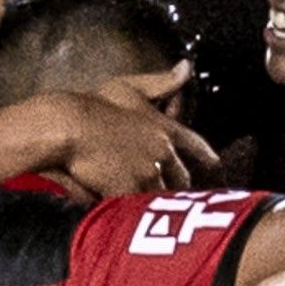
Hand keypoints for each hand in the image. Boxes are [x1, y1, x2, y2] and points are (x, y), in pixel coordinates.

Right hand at [38, 69, 218, 197]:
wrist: (68, 127)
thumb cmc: (93, 105)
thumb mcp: (130, 86)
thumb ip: (162, 81)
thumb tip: (186, 67)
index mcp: (164, 128)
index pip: (195, 144)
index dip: (206, 156)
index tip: (216, 164)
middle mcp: (162, 152)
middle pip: (182, 178)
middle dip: (176, 185)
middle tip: (173, 195)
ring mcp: (148, 173)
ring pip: (162, 195)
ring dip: (156, 201)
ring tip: (153, 212)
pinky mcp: (130, 191)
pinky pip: (139, 208)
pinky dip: (136, 212)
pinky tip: (131, 217)